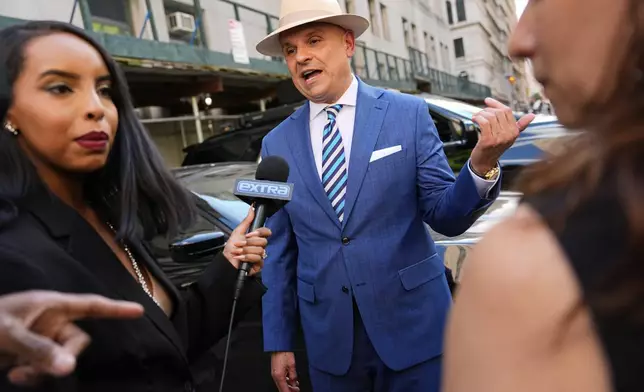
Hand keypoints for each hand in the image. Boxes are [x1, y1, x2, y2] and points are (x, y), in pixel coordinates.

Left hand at [0, 291, 142, 385]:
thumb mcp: (8, 334)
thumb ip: (38, 350)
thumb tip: (70, 368)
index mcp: (50, 304)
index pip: (90, 305)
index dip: (115, 308)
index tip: (139, 311)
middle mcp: (50, 320)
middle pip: (78, 339)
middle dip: (64, 356)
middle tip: (41, 370)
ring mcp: (40, 338)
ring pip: (62, 357)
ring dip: (45, 370)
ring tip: (19, 376)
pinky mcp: (30, 354)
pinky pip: (46, 366)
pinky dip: (35, 374)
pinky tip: (15, 376)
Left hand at [223, 206, 271, 275]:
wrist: (226, 260)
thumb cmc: (231, 247)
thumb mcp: (238, 232)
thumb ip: (247, 221)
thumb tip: (252, 207)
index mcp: (256, 237)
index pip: (267, 232)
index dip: (260, 232)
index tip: (248, 234)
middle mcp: (260, 246)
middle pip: (263, 242)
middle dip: (249, 243)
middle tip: (239, 244)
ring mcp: (260, 255)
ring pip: (260, 250)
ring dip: (246, 251)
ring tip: (238, 252)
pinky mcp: (259, 265)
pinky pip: (258, 259)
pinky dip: (247, 258)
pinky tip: (240, 258)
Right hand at [271, 351, 299, 390]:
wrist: (278, 346)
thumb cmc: (284, 353)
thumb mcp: (292, 366)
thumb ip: (293, 376)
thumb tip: (294, 384)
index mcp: (279, 376)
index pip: (284, 390)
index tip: (296, 391)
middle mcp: (275, 376)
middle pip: (282, 388)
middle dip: (290, 390)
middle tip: (297, 389)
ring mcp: (274, 374)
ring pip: (281, 384)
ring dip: (288, 385)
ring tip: (296, 384)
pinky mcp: (275, 371)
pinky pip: (280, 379)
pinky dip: (286, 381)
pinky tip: (291, 379)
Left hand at [470, 98, 535, 174]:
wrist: (485, 162)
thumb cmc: (495, 147)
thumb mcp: (509, 136)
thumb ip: (520, 125)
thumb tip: (532, 115)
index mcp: (515, 131)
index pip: (507, 111)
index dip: (496, 104)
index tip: (487, 100)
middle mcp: (509, 134)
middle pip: (498, 113)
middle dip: (486, 110)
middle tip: (479, 114)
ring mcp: (499, 138)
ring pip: (490, 117)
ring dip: (480, 114)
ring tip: (476, 117)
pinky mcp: (488, 141)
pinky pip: (484, 123)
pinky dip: (478, 118)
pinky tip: (474, 119)